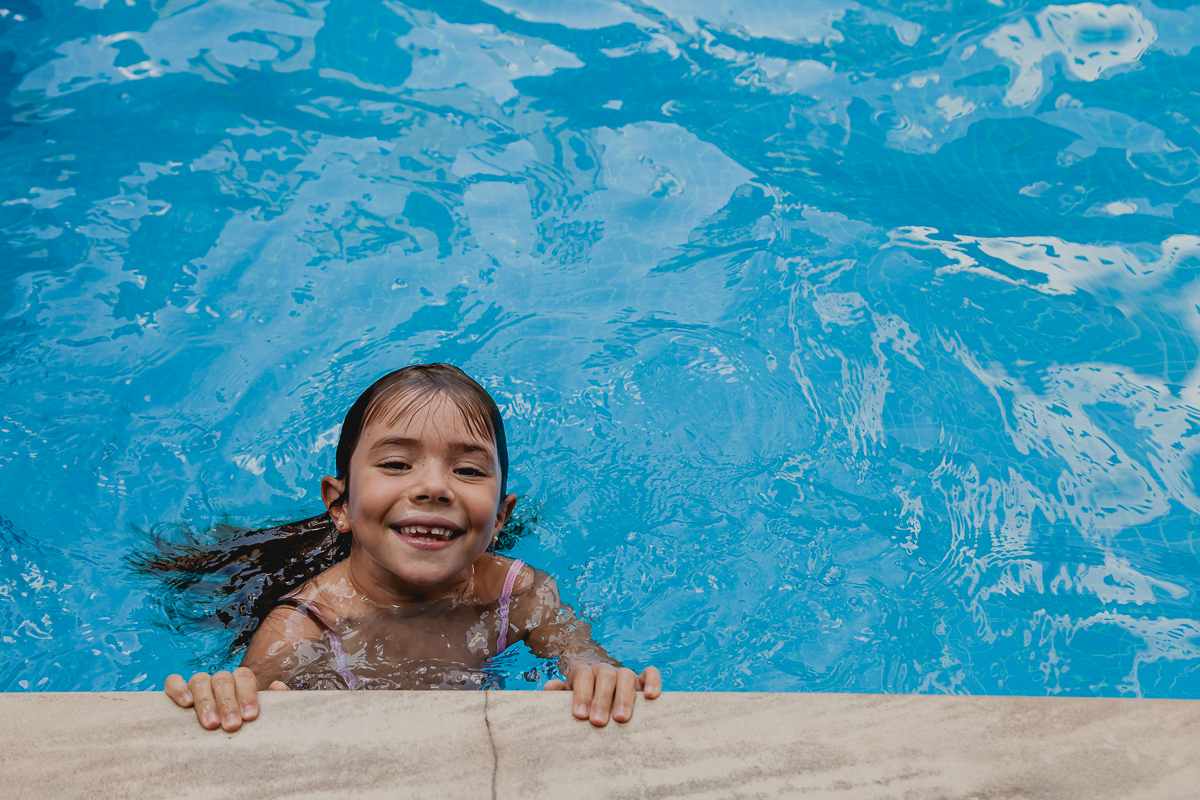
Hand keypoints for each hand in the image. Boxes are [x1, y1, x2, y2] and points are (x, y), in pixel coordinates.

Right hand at [164, 667, 289, 730]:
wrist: (221, 734)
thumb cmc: (242, 722)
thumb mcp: (261, 714)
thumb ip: (275, 700)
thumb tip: (277, 686)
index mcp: (240, 681)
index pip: (243, 676)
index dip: (247, 695)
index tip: (250, 717)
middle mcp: (219, 679)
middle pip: (223, 680)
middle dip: (228, 703)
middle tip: (232, 726)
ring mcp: (199, 683)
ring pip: (200, 681)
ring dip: (206, 702)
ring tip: (211, 724)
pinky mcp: (176, 690)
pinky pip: (173, 682)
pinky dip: (178, 689)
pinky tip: (185, 704)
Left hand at [543, 664, 660, 726]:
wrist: (598, 689)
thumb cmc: (583, 701)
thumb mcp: (568, 696)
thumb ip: (558, 693)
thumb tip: (550, 688)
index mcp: (585, 672)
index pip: (583, 676)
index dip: (581, 694)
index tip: (580, 715)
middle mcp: (605, 670)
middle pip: (605, 676)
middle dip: (601, 699)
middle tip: (598, 722)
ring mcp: (624, 674)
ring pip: (626, 675)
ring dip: (624, 696)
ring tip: (621, 719)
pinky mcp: (642, 679)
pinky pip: (650, 673)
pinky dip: (652, 681)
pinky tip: (650, 696)